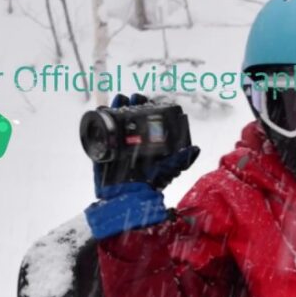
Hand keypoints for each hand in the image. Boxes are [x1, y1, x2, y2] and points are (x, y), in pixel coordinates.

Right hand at [85, 94, 199, 239]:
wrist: (127, 199)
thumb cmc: (148, 186)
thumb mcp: (166, 171)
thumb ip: (179, 160)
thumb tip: (195, 149)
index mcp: (146, 144)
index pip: (145, 121)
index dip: (146, 109)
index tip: (148, 100)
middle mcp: (131, 143)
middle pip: (130, 117)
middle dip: (131, 105)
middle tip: (134, 97)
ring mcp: (116, 145)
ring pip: (115, 120)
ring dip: (117, 107)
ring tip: (121, 98)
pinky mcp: (103, 149)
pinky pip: (100, 131)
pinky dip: (100, 118)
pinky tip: (102, 108)